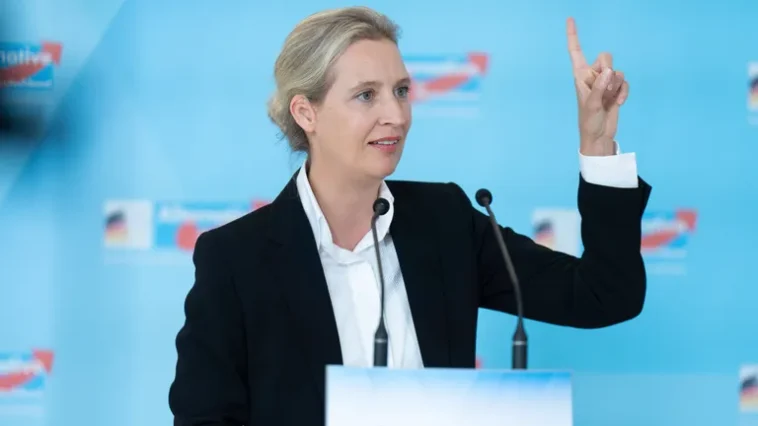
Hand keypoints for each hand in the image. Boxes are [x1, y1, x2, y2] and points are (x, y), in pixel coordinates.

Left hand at [566, 17, 628, 155]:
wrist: (599, 135)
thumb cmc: (589, 121)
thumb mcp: (591, 104)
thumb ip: (599, 87)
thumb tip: (610, 71)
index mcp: (579, 75)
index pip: (575, 51)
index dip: (573, 35)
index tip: (570, 18)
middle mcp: (592, 75)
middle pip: (606, 57)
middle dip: (608, 70)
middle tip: (603, 88)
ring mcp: (605, 82)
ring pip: (618, 71)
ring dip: (616, 85)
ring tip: (609, 99)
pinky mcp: (616, 89)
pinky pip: (625, 81)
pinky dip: (624, 92)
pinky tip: (618, 102)